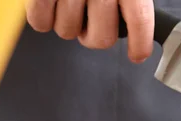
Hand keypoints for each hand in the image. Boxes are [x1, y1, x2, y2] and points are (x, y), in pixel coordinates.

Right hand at [25, 0, 154, 62]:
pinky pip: (40, 23)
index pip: (139, 20)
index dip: (140, 43)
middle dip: (93, 35)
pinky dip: (42, 16)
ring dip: (67, 22)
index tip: (137, 55)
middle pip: (102, 38)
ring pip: (68, 32)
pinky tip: (48, 1)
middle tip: (89, 19)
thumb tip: (137, 27)